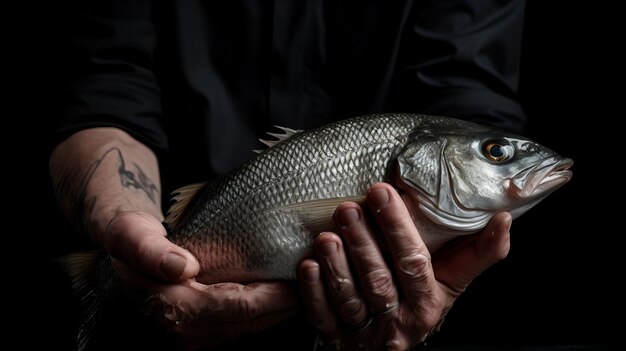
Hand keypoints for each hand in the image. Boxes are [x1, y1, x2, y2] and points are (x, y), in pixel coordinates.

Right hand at [104, 211, 298, 349]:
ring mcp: (193, 334)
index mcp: (173, 307)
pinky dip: (264, 312)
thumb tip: (182, 267)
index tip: (300, 279)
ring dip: (278, 311)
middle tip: (317, 281)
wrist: (117, 256)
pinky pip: (240, 326)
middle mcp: (186, 330)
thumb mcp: (130, 234)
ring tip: (306, 287)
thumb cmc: (127, 239)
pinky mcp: (200, 330)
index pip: (239, 307)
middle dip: (286, 306)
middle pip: (251, 322)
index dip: (274, 296)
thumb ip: (150, 250)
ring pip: (249, 328)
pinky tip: (280, 295)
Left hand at [297, 183, 510, 349]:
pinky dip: (314, 293)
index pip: (414, 262)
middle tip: (348, 208)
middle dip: (363, 242)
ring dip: (337, 266)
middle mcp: (399, 321)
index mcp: (428, 302)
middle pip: (379, 280)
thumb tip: (505, 219)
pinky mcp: (338, 340)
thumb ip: (478, 253)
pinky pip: (323, 319)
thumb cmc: (422, 303)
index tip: (382, 192)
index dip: (398, 227)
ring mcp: (366, 334)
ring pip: (351, 300)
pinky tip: (307, 266)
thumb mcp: (453, 283)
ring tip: (327, 235)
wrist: (392, 346)